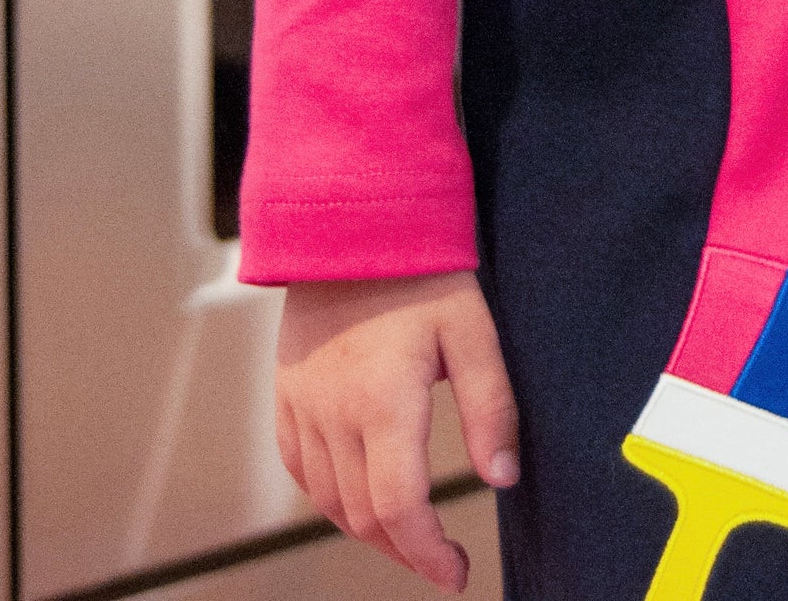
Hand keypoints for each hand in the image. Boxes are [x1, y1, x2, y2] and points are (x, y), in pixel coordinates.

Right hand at [277, 272, 519, 590]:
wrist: (353, 221)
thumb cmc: (419, 269)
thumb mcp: (473, 332)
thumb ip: (491, 409)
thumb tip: (501, 478)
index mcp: (383, 402)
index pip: (399, 508)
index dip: (428, 554)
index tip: (455, 573)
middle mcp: (333, 413)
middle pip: (362, 516)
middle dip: (404, 549)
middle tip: (439, 558)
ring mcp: (302, 405)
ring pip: (327, 499)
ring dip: (367, 529)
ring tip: (407, 533)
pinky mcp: (286, 392)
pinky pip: (299, 468)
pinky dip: (328, 496)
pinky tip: (356, 497)